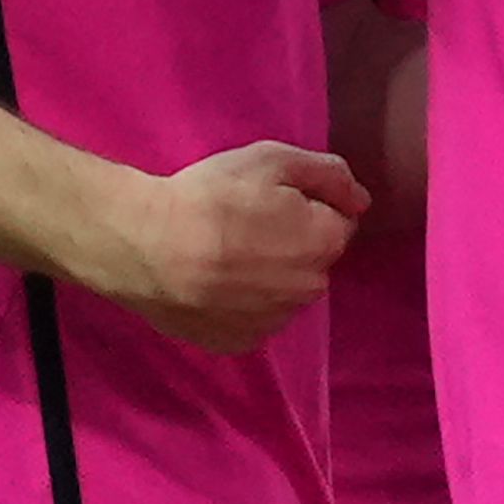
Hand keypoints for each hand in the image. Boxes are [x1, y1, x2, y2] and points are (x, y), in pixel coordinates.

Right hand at [98, 141, 365, 353]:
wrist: (143, 246)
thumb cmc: (210, 197)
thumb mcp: (272, 160)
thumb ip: (329, 175)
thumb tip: (360, 201)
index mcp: (324, 244)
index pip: (338, 222)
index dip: (308, 206)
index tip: (270, 200)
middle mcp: (309, 290)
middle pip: (313, 259)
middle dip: (293, 242)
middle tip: (244, 223)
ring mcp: (274, 322)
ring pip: (284, 291)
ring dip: (269, 275)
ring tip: (224, 255)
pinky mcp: (238, 343)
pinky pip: (254, 318)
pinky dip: (242, 303)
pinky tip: (213, 284)